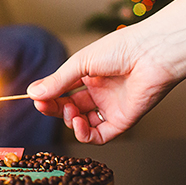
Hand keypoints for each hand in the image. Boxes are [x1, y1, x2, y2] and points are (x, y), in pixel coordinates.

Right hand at [27, 26, 180, 143]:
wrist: (152, 54)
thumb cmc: (121, 49)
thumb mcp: (81, 63)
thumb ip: (58, 81)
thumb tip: (33, 93)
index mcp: (89, 74)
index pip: (62, 90)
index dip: (48, 96)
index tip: (35, 98)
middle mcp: (99, 91)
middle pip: (69, 108)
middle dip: (54, 109)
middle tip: (44, 106)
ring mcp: (110, 107)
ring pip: (82, 124)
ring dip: (69, 121)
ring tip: (69, 111)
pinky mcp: (123, 120)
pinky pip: (99, 135)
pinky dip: (84, 134)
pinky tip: (78, 124)